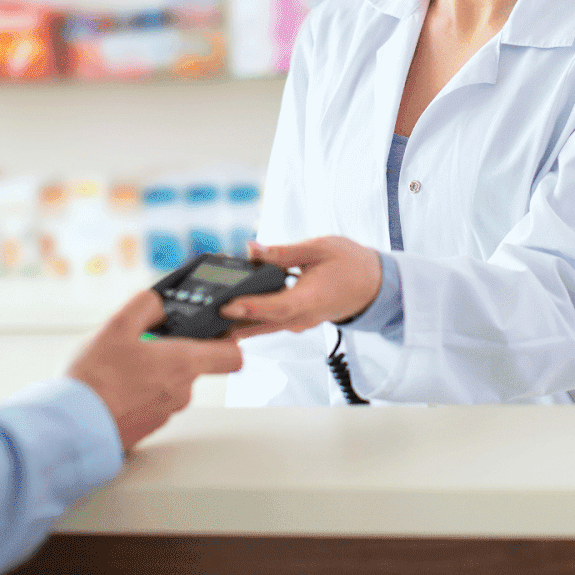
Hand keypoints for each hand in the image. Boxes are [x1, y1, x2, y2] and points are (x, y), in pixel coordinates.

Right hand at [68, 289, 242, 451]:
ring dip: (152, 372)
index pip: (233, 356)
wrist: (71, 428)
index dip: (228, 341)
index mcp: (183, 364)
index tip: (213, 330)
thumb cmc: (94, 380)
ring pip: (170, 383)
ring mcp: (166, 413)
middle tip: (141, 343)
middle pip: (193, 365)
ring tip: (120, 366)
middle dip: (171, 352)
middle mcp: (182, 392)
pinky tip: (114, 386)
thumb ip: (146, 305)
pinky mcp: (148, 429)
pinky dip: (139, 392)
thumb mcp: (116, 326)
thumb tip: (160, 301)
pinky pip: (152, 402)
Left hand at [223, 238, 382, 339]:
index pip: (277, 307)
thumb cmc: (349, 264)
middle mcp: (302, 317)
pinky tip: (231, 302)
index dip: (251, 308)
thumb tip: (252, 249)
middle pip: (261, 323)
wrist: (372, 285)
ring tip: (209, 306)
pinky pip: (267, 321)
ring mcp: (297, 323)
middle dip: (231, 317)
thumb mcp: (318, 248)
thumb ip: (282, 252)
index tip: (227, 305)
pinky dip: (249, 313)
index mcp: (311, 298)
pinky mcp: (293, 320)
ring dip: (236, 318)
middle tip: (202, 311)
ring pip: (261, 326)